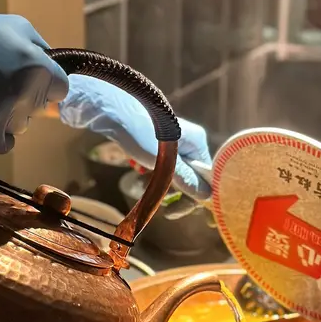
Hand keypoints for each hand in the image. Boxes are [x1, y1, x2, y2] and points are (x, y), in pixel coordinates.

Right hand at [0, 8, 68, 152]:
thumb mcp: (15, 26)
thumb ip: (41, 50)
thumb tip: (53, 70)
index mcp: (37, 69)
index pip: (60, 90)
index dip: (45, 84)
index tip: (26, 78)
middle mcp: (26, 95)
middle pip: (38, 108)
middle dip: (24, 97)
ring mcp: (6, 118)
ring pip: (21, 124)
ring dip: (9, 115)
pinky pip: (5, 144)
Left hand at [59, 75, 210, 199]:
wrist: (113, 110)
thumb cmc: (141, 134)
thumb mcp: (165, 163)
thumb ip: (186, 180)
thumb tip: (207, 196)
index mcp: (197, 142)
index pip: (205, 178)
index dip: (195, 197)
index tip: (176, 211)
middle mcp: (191, 140)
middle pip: (192, 176)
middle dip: (177, 192)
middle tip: (165, 211)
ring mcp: (176, 140)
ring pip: (177, 171)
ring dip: (163, 182)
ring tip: (144, 182)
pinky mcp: (160, 140)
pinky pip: (165, 163)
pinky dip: (154, 170)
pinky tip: (139, 168)